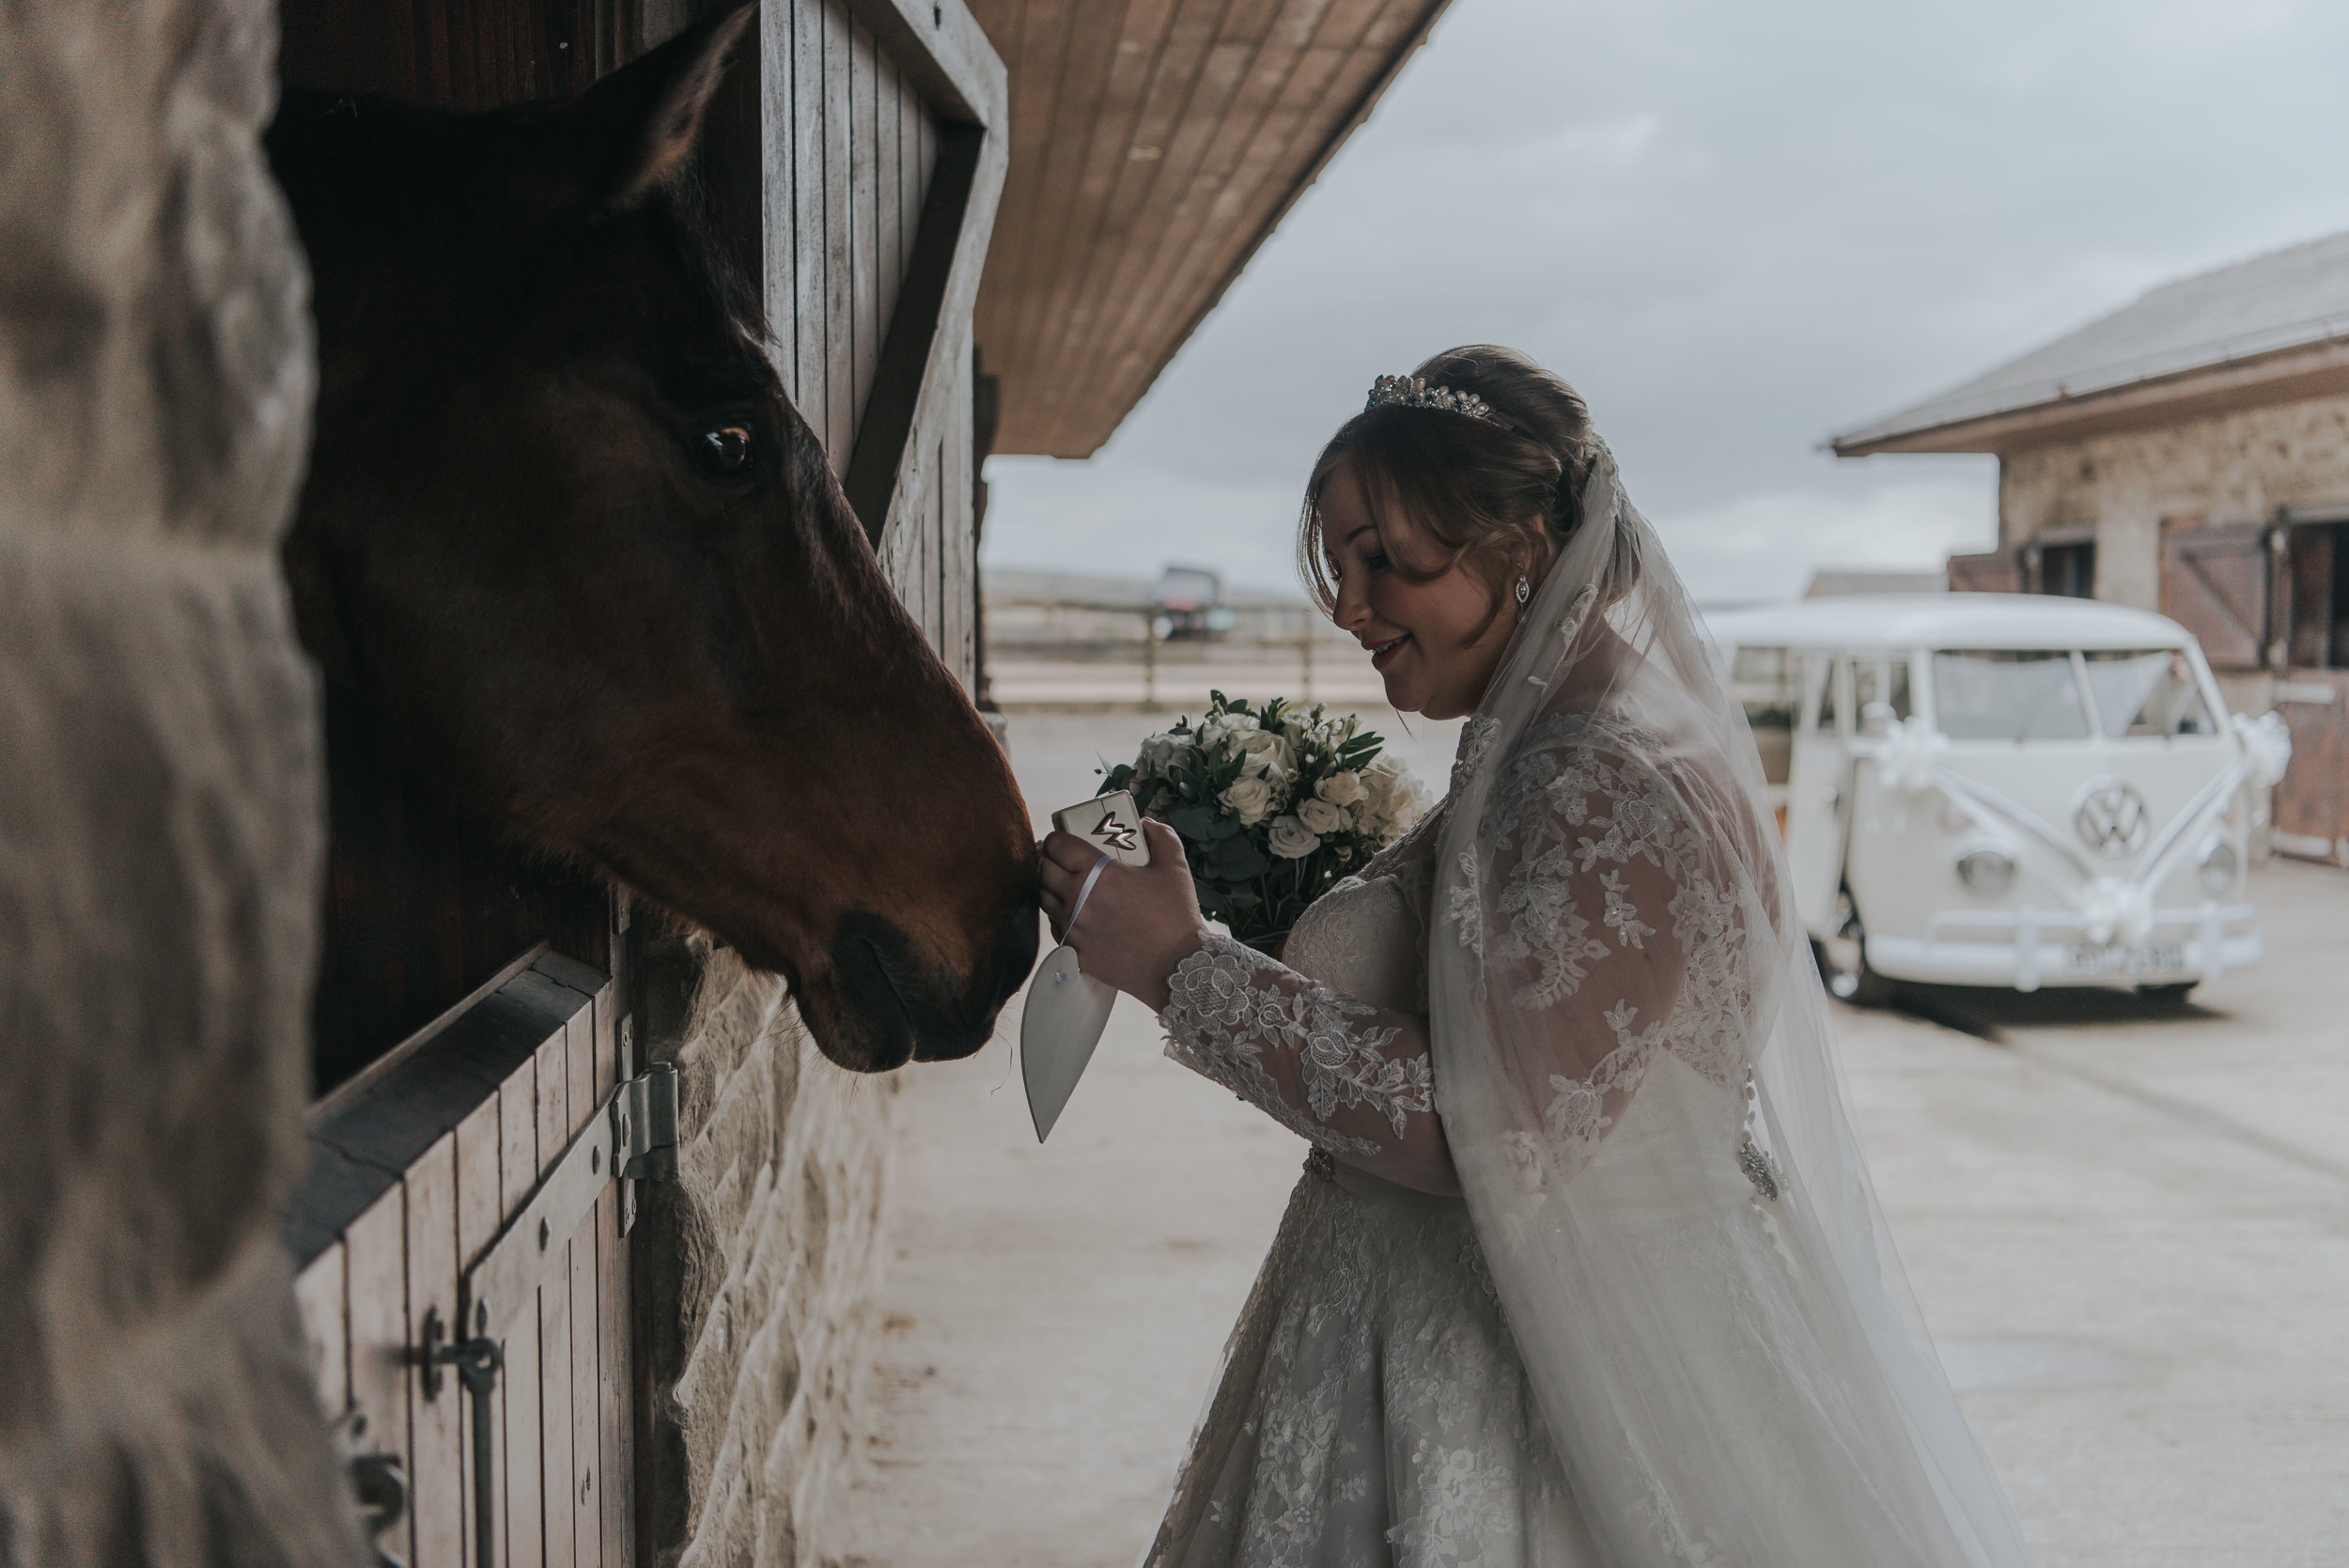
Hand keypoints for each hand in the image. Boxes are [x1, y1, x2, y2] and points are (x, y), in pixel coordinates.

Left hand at [1037, 819, 1208, 1011]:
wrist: (1175, 967)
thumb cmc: (1175, 916)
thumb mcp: (1175, 867)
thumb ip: (1161, 837)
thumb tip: (1145, 824)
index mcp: (1097, 873)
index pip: (1057, 845)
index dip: (1055, 837)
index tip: (1061, 837)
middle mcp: (1077, 899)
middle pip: (1043, 869)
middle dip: (1047, 858)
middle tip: (1057, 856)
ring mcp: (1073, 928)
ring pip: (1044, 898)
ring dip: (1048, 886)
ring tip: (1060, 881)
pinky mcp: (1073, 951)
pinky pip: (1055, 926)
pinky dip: (1058, 914)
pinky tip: (1071, 910)